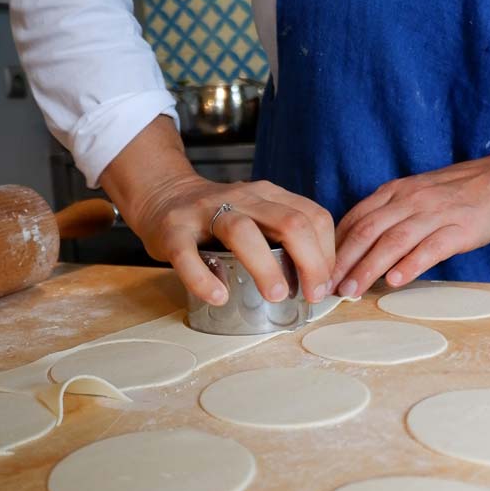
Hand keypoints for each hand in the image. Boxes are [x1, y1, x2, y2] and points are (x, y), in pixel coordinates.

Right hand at [131, 175, 334, 305]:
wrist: (162, 195)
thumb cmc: (217, 216)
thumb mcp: (257, 213)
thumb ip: (284, 235)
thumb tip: (321, 282)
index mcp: (268, 195)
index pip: (313, 217)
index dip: (327, 253)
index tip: (325, 284)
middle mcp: (242, 198)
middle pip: (289, 222)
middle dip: (310, 262)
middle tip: (312, 295)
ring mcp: (206, 212)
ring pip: (242, 231)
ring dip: (265, 266)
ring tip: (276, 294)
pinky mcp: (173, 230)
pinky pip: (188, 254)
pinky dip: (203, 278)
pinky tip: (218, 295)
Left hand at [332, 156, 489, 296]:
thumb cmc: (448, 195)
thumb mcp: (409, 195)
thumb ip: (382, 216)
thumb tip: (349, 247)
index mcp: (392, 193)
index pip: (354, 220)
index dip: (334, 247)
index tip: (319, 271)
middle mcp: (408, 200)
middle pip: (367, 232)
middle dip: (343, 262)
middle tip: (328, 287)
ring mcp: (434, 214)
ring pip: (393, 242)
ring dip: (368, 268)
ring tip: (352, 290)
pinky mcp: (459, 229)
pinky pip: (430, 248)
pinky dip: (410, 264)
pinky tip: (395, 281)